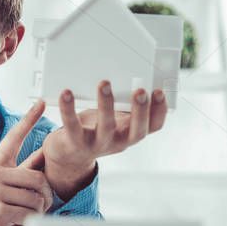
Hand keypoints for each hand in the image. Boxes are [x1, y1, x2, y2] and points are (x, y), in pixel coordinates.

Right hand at [0, 100, 53, 225]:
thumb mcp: (3, 184)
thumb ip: (23, 170)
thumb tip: (44, 153)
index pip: (14, 137)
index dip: (28, 119)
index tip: (40, 102)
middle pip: (38, 178)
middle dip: (45, 196)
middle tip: (37, 207)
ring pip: (37, 198)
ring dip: (38, 212)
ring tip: (24, 216)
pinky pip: (30, 213)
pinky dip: (30, 223)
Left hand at [41, 81, 167, 174]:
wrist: (70, 154)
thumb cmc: (96, 127)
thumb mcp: (115, 118)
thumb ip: (124, 103)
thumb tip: (131, 71)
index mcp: (131, 132)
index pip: (153, 126)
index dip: (159, 111)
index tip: (159, 91)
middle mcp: (118, 141)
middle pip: (136, 131)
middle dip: (140, 111)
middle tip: (141, 91)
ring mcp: (98, 144)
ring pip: (105, 127)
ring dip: (106, 105)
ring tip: (104, 84)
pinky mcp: (75, 142)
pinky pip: (72, 125)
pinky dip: (68, 109)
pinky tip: (66, 93)